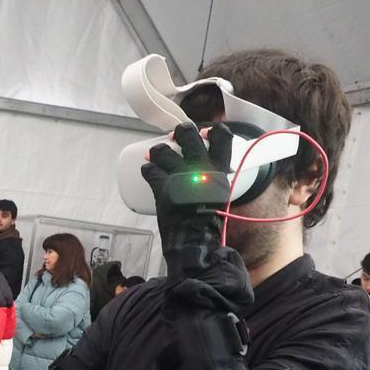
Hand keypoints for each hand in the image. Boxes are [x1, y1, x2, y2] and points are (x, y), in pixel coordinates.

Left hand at [141, 122, 233, 277]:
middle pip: (187, 133)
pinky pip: (148, 169)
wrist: (195, 239)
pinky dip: (147, 170)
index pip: (221, 135)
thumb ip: (213, 176)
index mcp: (218, 169)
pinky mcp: (162, 187)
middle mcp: (199, 168)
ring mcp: (179, 176)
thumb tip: (203, 163)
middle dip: (178, 133)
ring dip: (157, 152)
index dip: (211, 130)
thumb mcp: (220, 193)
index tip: (204, 134)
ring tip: (158, 158)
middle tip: (175, 139)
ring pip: (162, 149)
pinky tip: (150, 173)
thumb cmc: (208, 220)